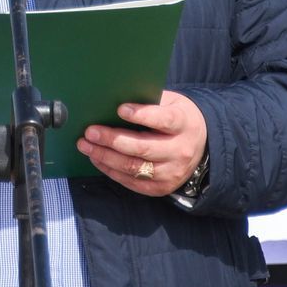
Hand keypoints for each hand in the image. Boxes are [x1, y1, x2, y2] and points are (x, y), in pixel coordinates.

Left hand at [74, 89, 208, 195]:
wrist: (200, 145)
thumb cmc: (176, 118)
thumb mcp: (170, 102)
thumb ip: (148, 101)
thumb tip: (113, 98)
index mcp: (183, 124)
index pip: (164, 120)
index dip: (143, 115)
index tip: (120, 109)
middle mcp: (180, 151)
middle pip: (144, 148)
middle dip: (113, 140)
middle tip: (90, 132)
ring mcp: (172, 172)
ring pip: (135, 168)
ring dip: (106, 157)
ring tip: (86, 146)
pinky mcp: (162, 188)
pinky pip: (133, 182)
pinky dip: (111, 171)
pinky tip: (97, 158)